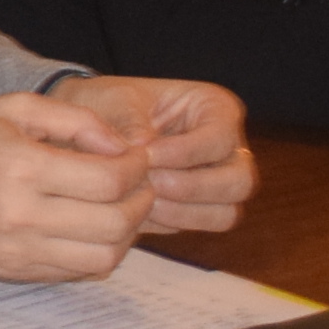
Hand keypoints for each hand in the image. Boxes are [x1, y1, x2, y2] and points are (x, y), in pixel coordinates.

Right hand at [0, 94, 154, 281]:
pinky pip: (74, 273)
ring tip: (119, 210)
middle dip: (141, 202)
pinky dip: (96, 254)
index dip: (137, 169)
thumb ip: (75, 120)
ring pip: (102, 258)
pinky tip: (90, 229)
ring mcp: (16, 250)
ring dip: (125, 235)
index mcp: (23, 168)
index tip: (138, 158)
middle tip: (139, 185)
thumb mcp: (14, 107)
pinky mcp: (11, 271)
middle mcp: (22, 216)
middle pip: (114, 223)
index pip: (109, 181)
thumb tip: (122, 147)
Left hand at [40, 74, 255, 233]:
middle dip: (193, 187)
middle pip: (239, 181)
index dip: (185, 152)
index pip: (219, 137)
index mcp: (215, 108)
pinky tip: (139, 213)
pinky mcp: (201, 208)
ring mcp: (218, 182)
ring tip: (141, 201)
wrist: (89, 131)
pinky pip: (201, 227)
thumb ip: (131, 121)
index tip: (145, 157)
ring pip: (226, 212)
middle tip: (151, 185)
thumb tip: (141, 145)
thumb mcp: (116, 101)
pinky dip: (171, 223)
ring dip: (183, 212)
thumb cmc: (110, 106)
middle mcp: (228, 148)